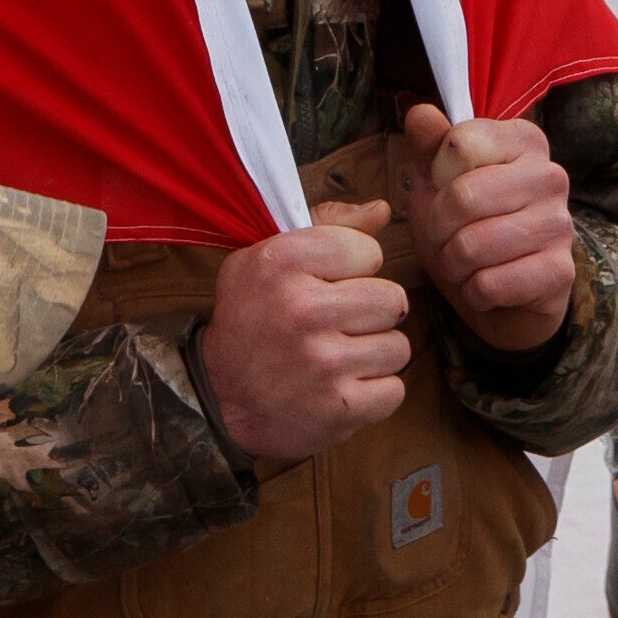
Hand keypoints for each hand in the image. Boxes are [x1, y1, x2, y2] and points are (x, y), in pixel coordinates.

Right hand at [195, 200, 410, 461]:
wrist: (219, 398)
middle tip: (341, 323)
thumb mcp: (267, 259)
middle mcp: (304, 309)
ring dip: (374, 354)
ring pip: (398, 347)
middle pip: (393, 299)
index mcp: (283, 262)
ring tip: (341, 356)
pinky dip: (375, 393)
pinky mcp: (338, 407)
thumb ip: (327, 226)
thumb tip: (382, 210)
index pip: (368, 250)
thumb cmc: (250, 320)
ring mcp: (323, 362)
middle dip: (371, 312)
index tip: (329, 283)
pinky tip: (344, 385)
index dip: (354, 268)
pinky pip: (394, 391)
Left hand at [395, 105, 578, 350]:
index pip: (460, 144)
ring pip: (472, 245)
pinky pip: (490, 284)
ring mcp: (560, 224)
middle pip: (463, 196)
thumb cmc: (467, 227)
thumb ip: (429, 146)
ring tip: (462, 264)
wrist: (503, 296)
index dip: (437, 176)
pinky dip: (473, 293)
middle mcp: (550, 175)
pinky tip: (484, 287)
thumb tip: (419, 112)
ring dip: (452, 265)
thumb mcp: (439, 182)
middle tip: (444, 239)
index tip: (446, 189)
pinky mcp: (560, 271)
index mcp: (523, 141)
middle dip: (437, 229)